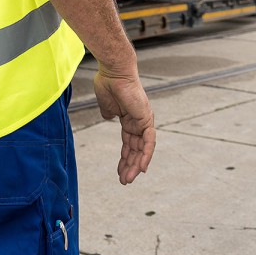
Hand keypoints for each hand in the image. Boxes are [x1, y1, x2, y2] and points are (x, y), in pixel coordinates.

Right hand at [93, 64, 154, 184]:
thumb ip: (109, 114)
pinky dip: (146, 154)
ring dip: (136, 165)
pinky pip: (148, 141)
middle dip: (130, 166)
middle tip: (124, 181)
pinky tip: (141, 168)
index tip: (120, 172)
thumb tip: (109, 119)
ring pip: (142, 148)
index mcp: (130, 120)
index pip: (129, 144)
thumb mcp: (107, 106)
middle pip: (136, 149)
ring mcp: (144, 120)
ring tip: (128, 180)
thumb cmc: (108, 84)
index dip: (125, 159)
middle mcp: (139, 122)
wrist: (112, 72)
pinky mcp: (146, 118)